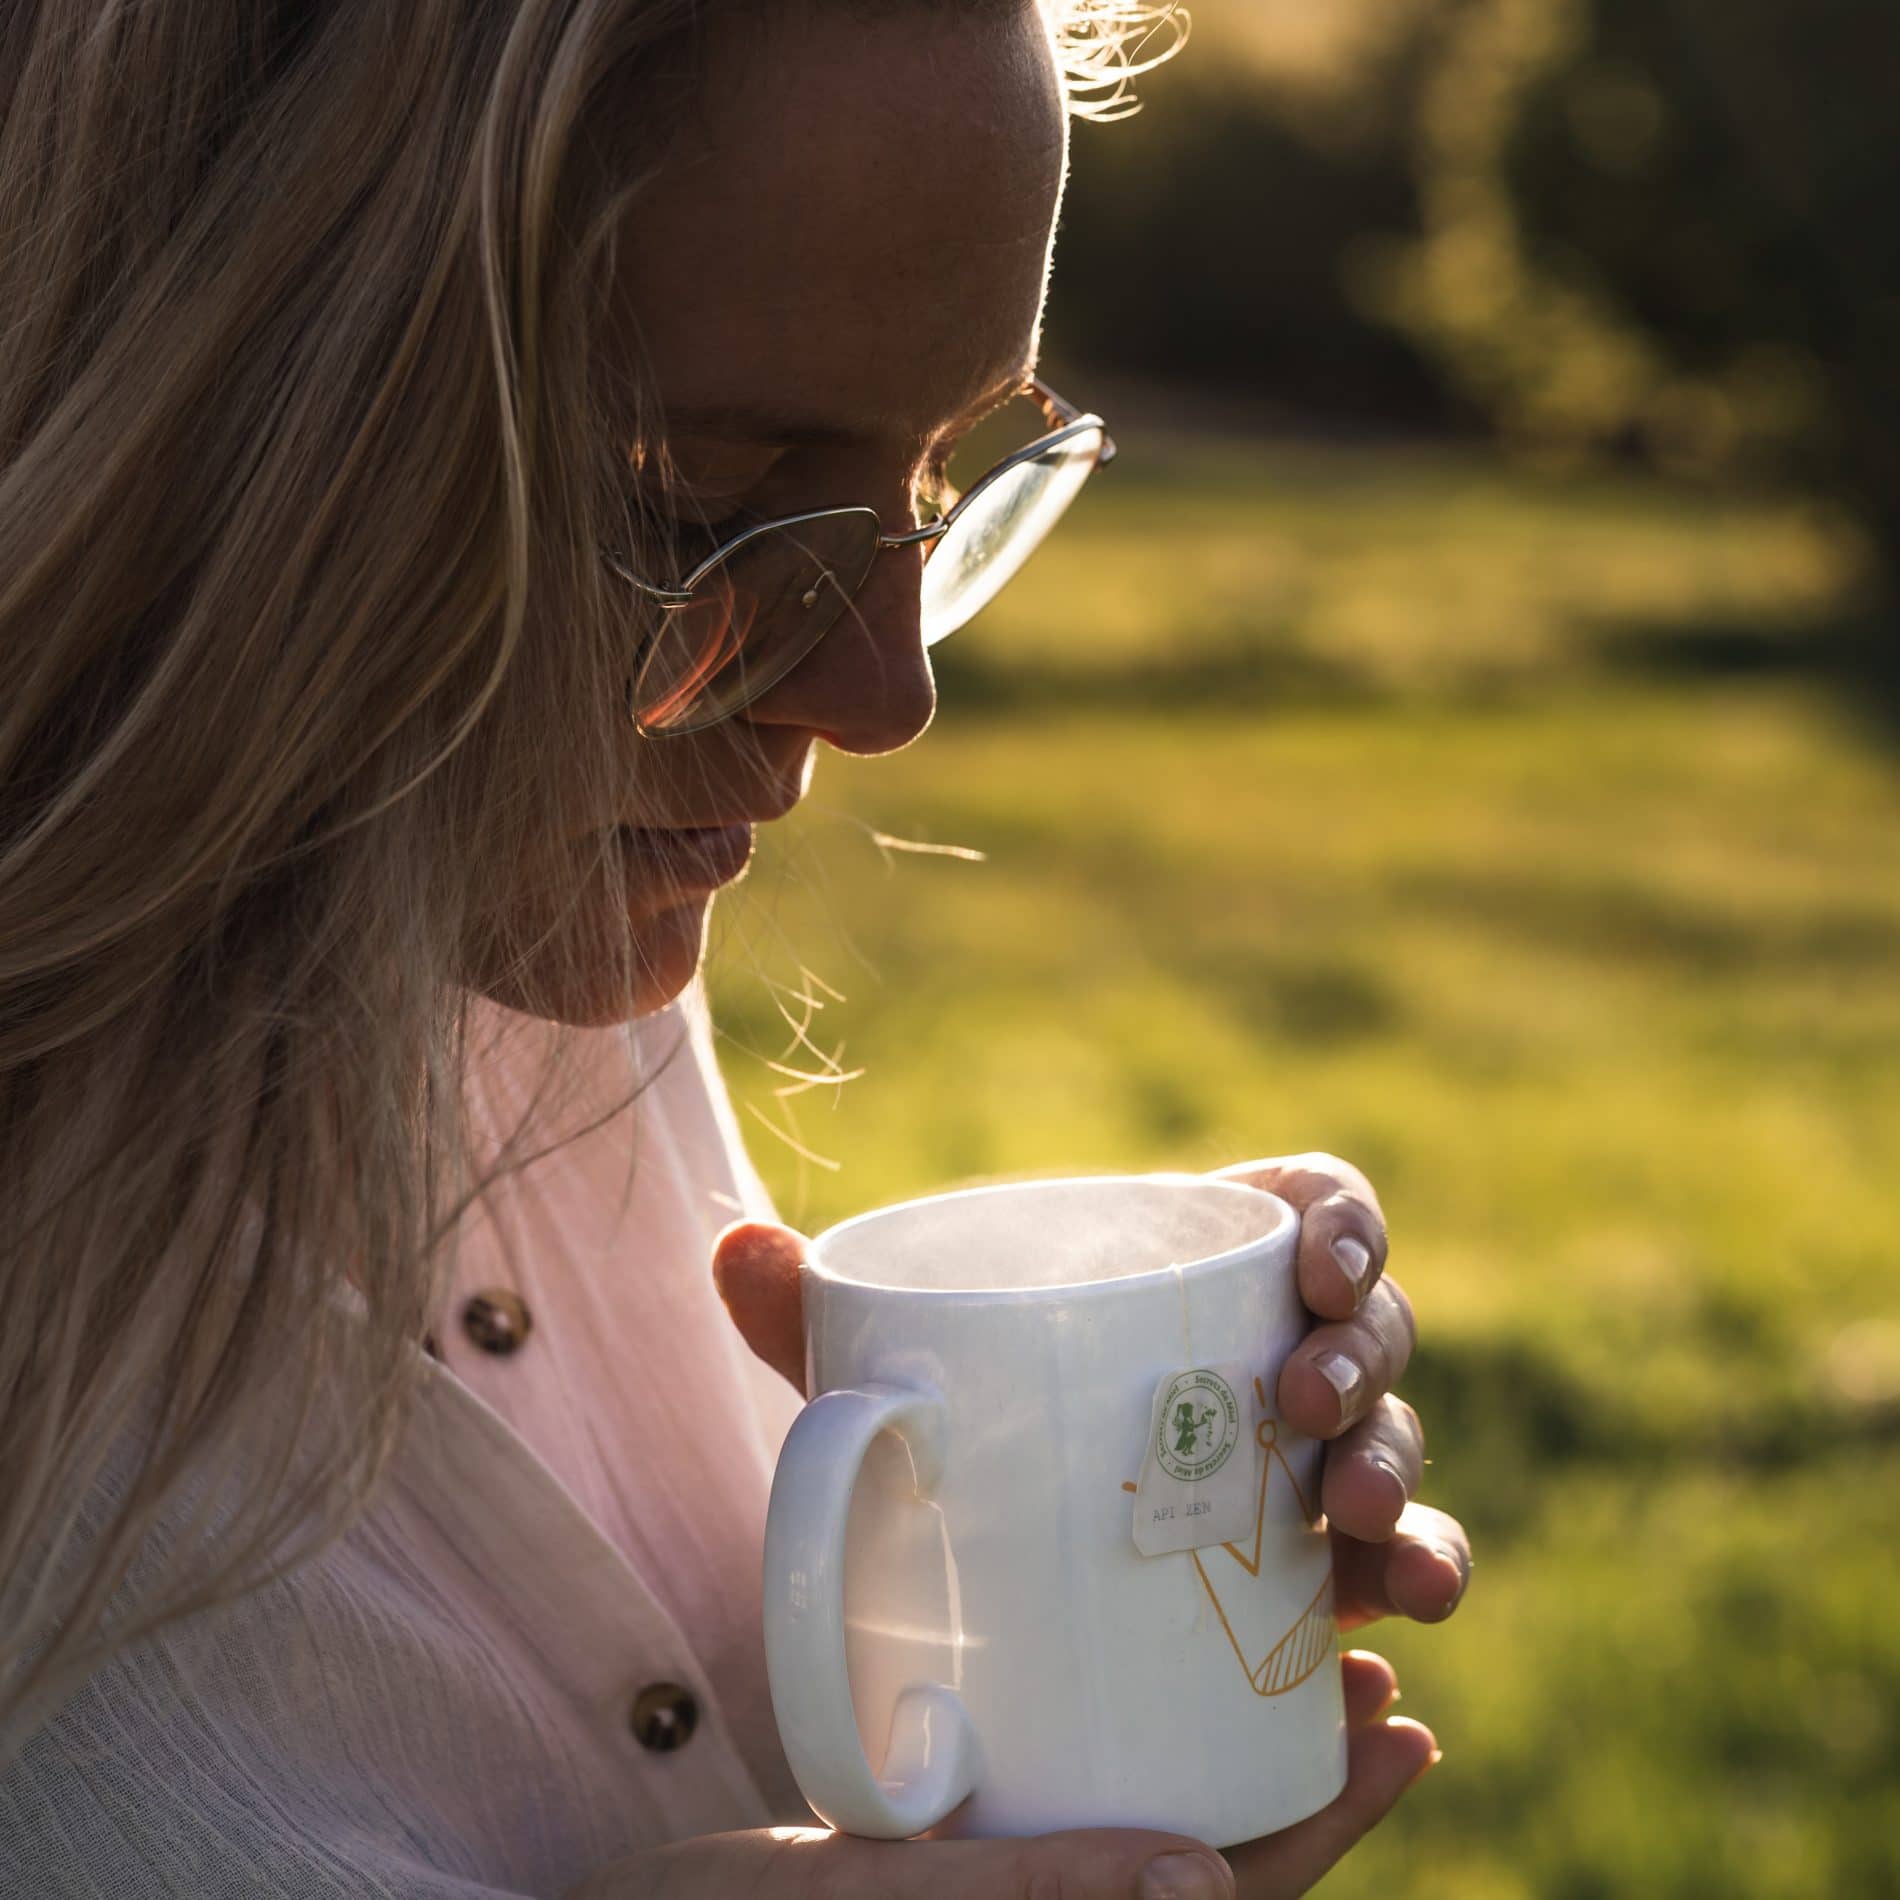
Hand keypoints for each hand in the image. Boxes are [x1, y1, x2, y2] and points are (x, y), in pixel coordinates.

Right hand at [562, 1653, 1418, 1895]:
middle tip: (1370, 1670)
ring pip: (1147, 1836)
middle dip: (1300, 1778)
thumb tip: (1211, 1888)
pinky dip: (1127, 1750)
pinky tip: (1134, 1680)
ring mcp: (991, 1892)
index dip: (1328, 1827)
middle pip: (1213, 1865)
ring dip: (1228, 1756)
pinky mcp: (940, 1858)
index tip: (1405, 1726)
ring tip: (1291, 1660)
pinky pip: (1067, 1813)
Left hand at [711, 1152, 1466, 1895]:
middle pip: (1372, 1336)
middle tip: (1300, 1410)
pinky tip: (1396, 1658)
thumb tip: (732, 1249)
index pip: (1319, 1215)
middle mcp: (1284, 1360)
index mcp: (1210, 1274)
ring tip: (1359, 1532)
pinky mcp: (1323, 1571)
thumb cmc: (966, 1429)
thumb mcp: (897, 1384)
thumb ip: (820, 1322)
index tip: (1308, 1270)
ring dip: (1400, 1486)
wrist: (993, 1580)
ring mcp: (1315, 1468)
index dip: (1343, 1228)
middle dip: (1363, 1366)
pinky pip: (1396, 1574)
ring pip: (1396, 1455)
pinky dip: (1413, 1594)